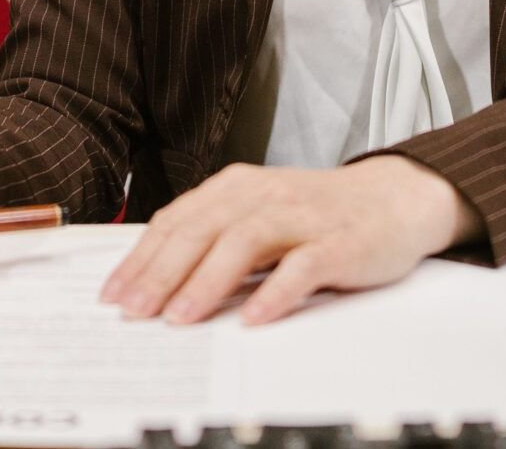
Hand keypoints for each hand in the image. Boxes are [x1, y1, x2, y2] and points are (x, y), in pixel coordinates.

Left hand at [98, 157, 481, 326]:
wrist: (393, 197)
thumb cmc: (318, 212)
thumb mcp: (260, 213)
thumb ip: (216, 236)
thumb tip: (157, 278)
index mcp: (239, 187)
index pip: (179, 219)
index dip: (143, 257)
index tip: (113, 294)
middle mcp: (265, 195)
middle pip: (204, 229)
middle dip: (162, 272)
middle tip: (134, 311)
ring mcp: (302, 217)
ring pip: (245, 242)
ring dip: (208, 281)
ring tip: (180, 318)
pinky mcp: (339, 242)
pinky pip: (303, 266)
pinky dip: (276, 291)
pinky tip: (254, 317)